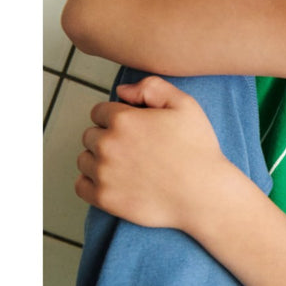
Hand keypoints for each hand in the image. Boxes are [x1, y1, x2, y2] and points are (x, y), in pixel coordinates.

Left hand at [75, 76, 227, 229]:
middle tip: (134, 150)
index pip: (99, 112)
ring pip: (84, 159)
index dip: (117, 118)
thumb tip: (122, 91)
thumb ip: (152, 87)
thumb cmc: (198, 150)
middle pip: (90, 135)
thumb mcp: (185, 105)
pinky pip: (81, 186)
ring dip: (98, 160)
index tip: (134, 130)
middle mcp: (107, 145)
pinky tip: (113, 182)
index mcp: (123, 120)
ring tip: (125, 167)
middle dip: (107, 138)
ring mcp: (103, 173)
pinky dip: (91, 183)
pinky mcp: (104, 198)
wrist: (204, 194)